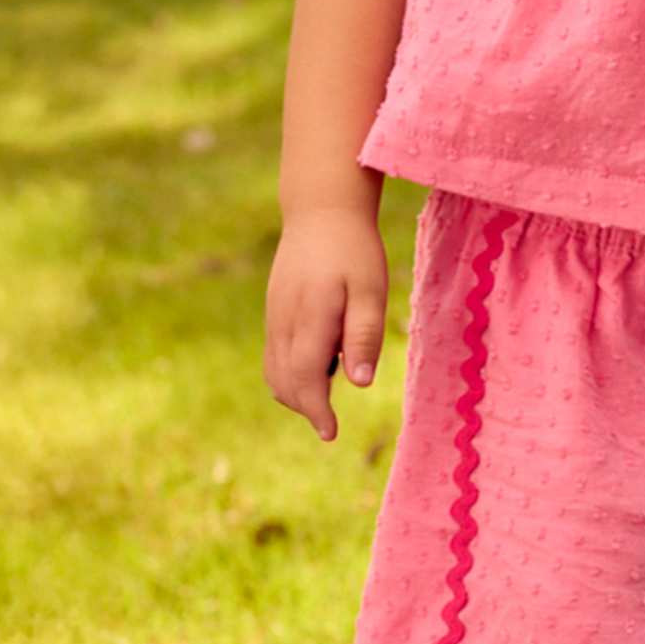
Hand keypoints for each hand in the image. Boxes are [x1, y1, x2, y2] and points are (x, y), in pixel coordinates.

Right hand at [263, 206, 388, 439]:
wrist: (321, 210)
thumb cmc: (355, 250)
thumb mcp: (371, 290)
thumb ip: (363, 335)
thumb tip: (359, 384)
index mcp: (311, 317)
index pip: (306, 378)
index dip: (316, 411)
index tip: (330, 433)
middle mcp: (284, 320)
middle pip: (285, 381)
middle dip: (306, 407)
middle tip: (330, 421)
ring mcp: (274, 315)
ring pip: (274, 370)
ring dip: (295, 393)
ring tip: (324, 398)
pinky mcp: (273, 310)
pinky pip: (273, 354)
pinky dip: (288, 373)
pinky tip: (316, 367)